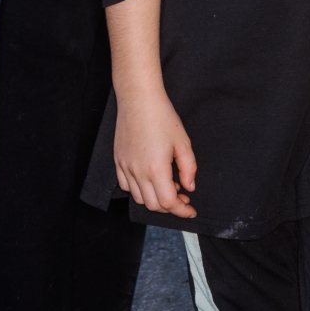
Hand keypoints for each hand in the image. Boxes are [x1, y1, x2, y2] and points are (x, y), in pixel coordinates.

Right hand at [112, 90, 199, 217]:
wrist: (139, 99)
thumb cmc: (162, 117)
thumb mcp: (183, 142)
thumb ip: (188, 168)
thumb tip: (189, 187)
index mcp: (156, 169)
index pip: (168, 203)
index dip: (182, 210)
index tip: (191, 211)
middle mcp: (138, 172)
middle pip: (153, 205)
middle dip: (170, 206)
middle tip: (183, 197)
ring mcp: (125, 168)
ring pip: (138, 198)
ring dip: (154, 199)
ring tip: (168, 185)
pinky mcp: (118, 161)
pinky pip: (126, 186)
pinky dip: (139, 190)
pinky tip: (150, 179)